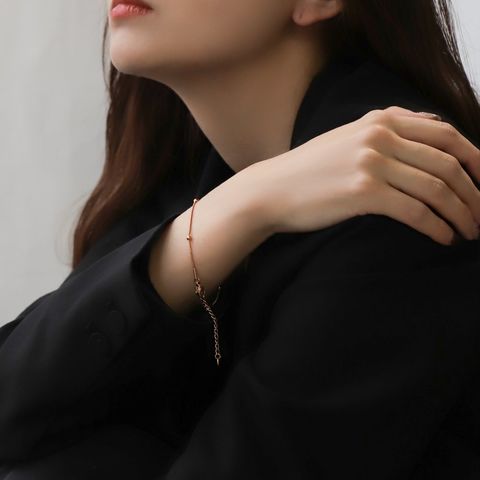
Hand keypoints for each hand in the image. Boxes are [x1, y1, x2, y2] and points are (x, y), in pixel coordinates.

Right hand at [258, 106, 479, 245]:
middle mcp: (381, 135)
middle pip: (449, 163)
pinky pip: (416, 210)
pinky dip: (437, 227)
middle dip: (475, 193)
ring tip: (469, 232)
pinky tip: (444, 239)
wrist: (271, 190)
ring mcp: (372, 162)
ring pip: (438, 188)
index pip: (447, 135)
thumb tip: (433, 127)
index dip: (475, 160)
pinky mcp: (364, 191)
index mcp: (382, 119)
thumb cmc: (310, 170)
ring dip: (462, 214)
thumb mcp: (349, 137)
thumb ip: (389, 128)